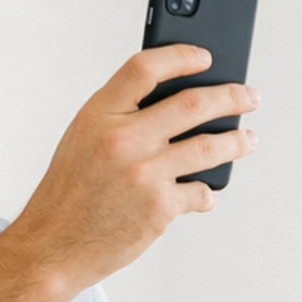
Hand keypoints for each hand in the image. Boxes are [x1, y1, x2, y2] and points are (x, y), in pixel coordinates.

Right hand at [13, 46, 258, 291]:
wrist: (53, 245)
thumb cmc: (68, 193)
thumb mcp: (82, 139)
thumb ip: (120, 116)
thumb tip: (174, 102)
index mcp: (100, 114)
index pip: (146, 68)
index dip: (181, 56)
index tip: (205, 57)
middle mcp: (124, 139)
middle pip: (193, 103)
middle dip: (231, 97)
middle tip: (248, 97)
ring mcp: (145, 173)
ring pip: (208, 146)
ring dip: (236, 142)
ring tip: (247, 139)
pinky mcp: (160, 207)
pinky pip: (200, 192)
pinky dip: (206, 192)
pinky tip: (205, 193)